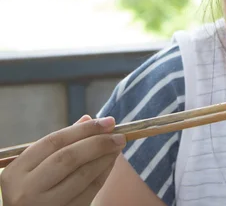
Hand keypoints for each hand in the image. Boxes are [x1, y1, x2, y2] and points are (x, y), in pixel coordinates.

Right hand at [0, 115, 125, 205]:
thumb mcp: (34, 166)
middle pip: (69, 158)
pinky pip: (90, 191)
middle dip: (98, 143)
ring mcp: (45, 205)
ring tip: (118, 146)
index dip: (84, 129)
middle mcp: (27, 189)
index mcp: (17, 171)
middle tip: (119, 135)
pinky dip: (103, 173)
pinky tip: (110, 162)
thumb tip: (88, 119)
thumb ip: (59, 143)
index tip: (107, 122)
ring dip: (105, 157)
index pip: (54, 141)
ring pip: (83, 175)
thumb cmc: (31, 187)